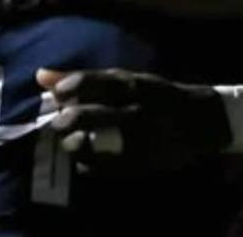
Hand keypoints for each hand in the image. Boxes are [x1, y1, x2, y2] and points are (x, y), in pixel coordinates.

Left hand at [36, 68, 231, 172]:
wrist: (201, 120)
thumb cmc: (157, 95)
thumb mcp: (128, 80)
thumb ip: (86, 79)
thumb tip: (40, 75)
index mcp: (134, 85)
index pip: (95, 82)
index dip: (69, 88)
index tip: (59, 95)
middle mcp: (137, 109)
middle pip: (90, 115)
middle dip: (66, 120)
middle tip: (61, 123)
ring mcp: (140, 138)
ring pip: (95, 143)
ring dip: (74, 144)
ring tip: (72, 141)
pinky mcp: (141, 162)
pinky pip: (104, 167)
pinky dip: (87, 164)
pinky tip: (85, 159)